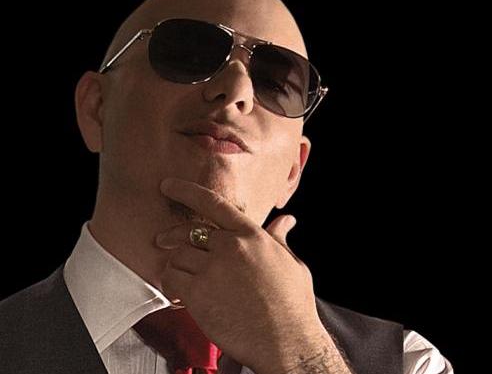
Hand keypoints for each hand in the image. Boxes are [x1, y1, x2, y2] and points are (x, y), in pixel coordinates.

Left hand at [156, 178, 327, 372]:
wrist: (287, 340)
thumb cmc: (293, 305)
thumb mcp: (291, 263)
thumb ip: (279, 239)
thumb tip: (286, 222)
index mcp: (252, 235)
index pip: (213, 204)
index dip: (187, 191)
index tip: (170, 186)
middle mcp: (230, 247)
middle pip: (189, 231)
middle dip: (172, 235)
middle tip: (163, 240)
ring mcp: (212, 269)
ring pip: (177, 256)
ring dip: (174, 265)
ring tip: (179, 276)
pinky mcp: (198, 294)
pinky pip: (171, 280)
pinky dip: (169, 284)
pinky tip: (178, 293)